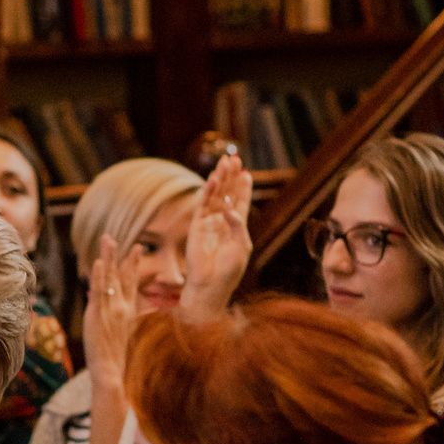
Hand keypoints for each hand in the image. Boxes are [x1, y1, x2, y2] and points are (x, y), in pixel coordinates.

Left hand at [81, 235, 136, 392]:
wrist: (111, 371)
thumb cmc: (114, 358)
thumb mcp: (119, 334)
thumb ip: (116, 319)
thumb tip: (110, 309)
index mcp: (128, 311)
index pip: (131, 283)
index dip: (132, 266)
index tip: (136, 249)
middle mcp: (121, 307)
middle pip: (122, 276)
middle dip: (122, 256)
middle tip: (118, 238)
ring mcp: (110, 309)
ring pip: (110, 278)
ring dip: (109, 257)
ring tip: (108, 239)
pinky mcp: (98, 314)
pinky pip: (99, 291)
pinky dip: (99, 276)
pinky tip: (99, 263)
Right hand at [179, 149, 252, 322]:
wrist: (211, 285)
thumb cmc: (229, 270)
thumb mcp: (242, 245)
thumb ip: (238, 224)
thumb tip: (229, 207)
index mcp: (237, 227)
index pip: (240, 202)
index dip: (243, 187)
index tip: (247, 173)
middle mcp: (223, 221)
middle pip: (227, 193)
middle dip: (231, 176)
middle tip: (234, 158)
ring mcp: (209, 222)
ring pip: (215, 195)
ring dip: (221, 178)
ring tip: (225, 162)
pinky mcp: (197, 225)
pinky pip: (203, 204)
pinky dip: (208, 191)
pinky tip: (214, 178)